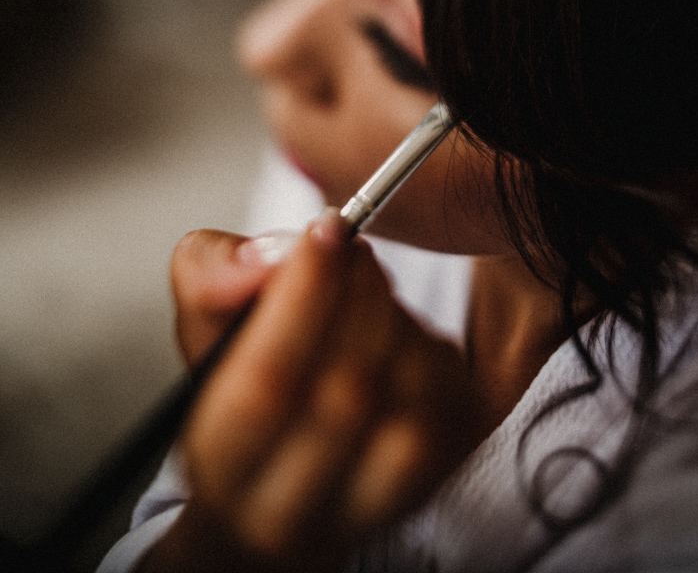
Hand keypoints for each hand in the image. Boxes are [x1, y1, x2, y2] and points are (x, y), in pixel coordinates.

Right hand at [143, 211, 477, 571]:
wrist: (286, 494)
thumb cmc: (247, 401)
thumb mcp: (207, 336)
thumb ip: (213, 278)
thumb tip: (271, 258)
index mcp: (223, 466)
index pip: (269, 383)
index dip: (304, 297)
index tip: (327, 230)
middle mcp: (293, 509)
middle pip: (350, 389)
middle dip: (360, 294)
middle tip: (352, 249)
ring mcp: (371, 504)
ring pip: (409, 390)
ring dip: (395, 317)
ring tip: (368, 296)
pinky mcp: (435, 480)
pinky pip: (450, 394)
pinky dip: (429, 344)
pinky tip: (400, 336)